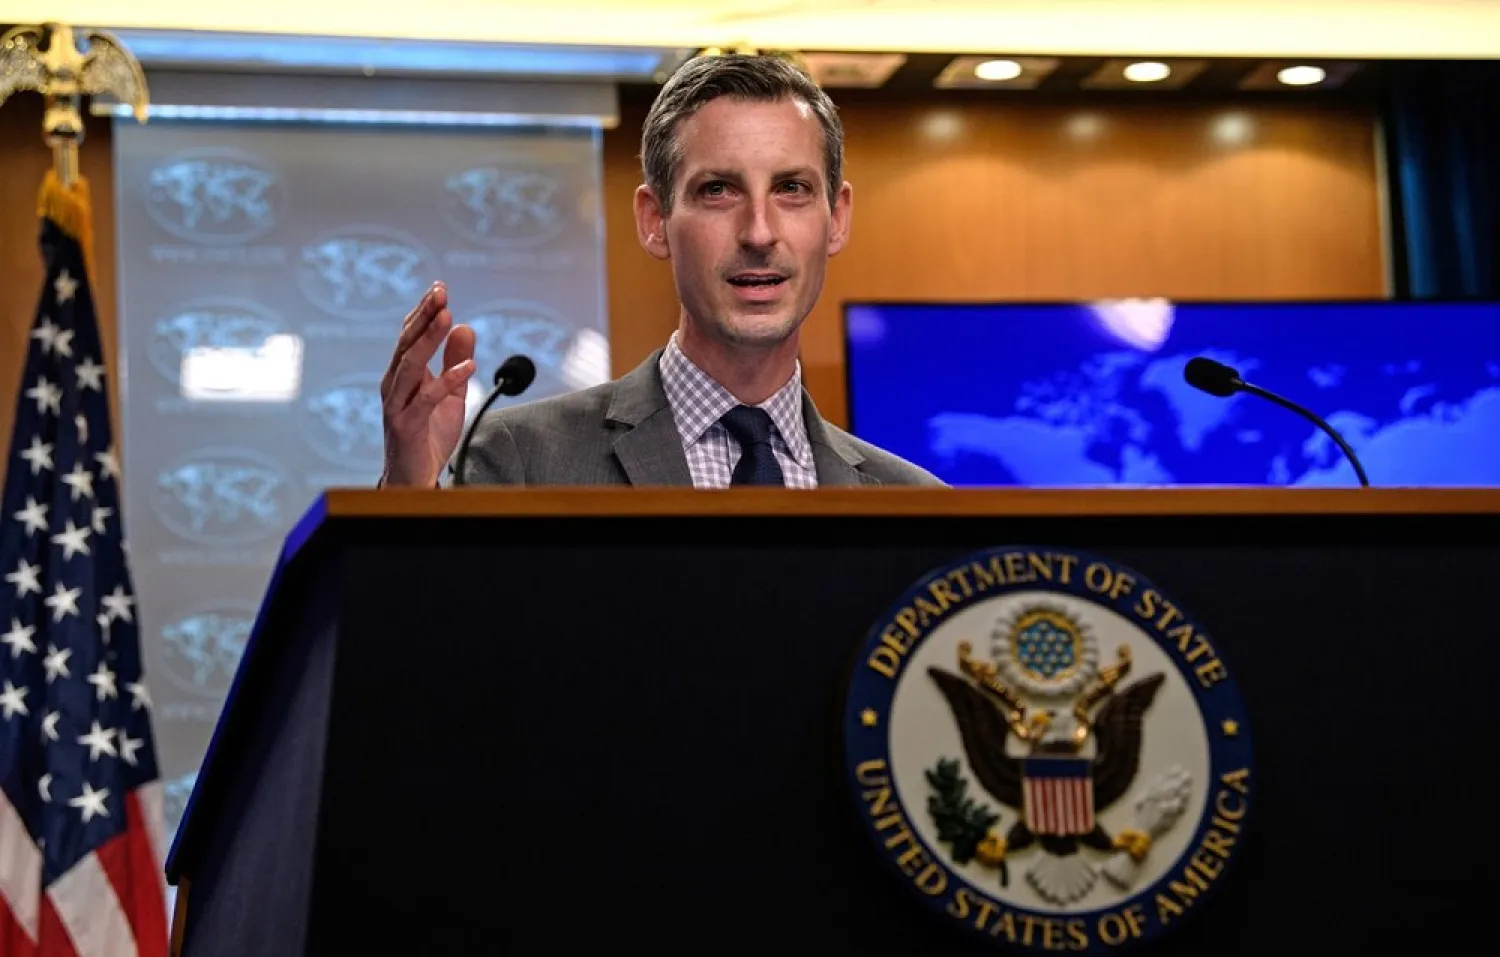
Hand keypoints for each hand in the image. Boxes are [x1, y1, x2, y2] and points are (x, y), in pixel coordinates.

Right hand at [379, 282, 475, 486]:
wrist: (415, 478)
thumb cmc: (428, 435)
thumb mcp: (450, 394)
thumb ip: (454, 362)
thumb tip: (465, 326)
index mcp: (402, 374)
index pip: (410, 335)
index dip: (424, 311)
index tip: (440, 287)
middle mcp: (394, 384)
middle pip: (407, 343)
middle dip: (424, 316)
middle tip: (440, 291)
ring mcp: (397, 404)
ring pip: (411, 365)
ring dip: (429, 339)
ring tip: (448, 316)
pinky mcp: (406, 425)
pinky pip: (427, 399)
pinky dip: (448, 380)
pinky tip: (469, 367)